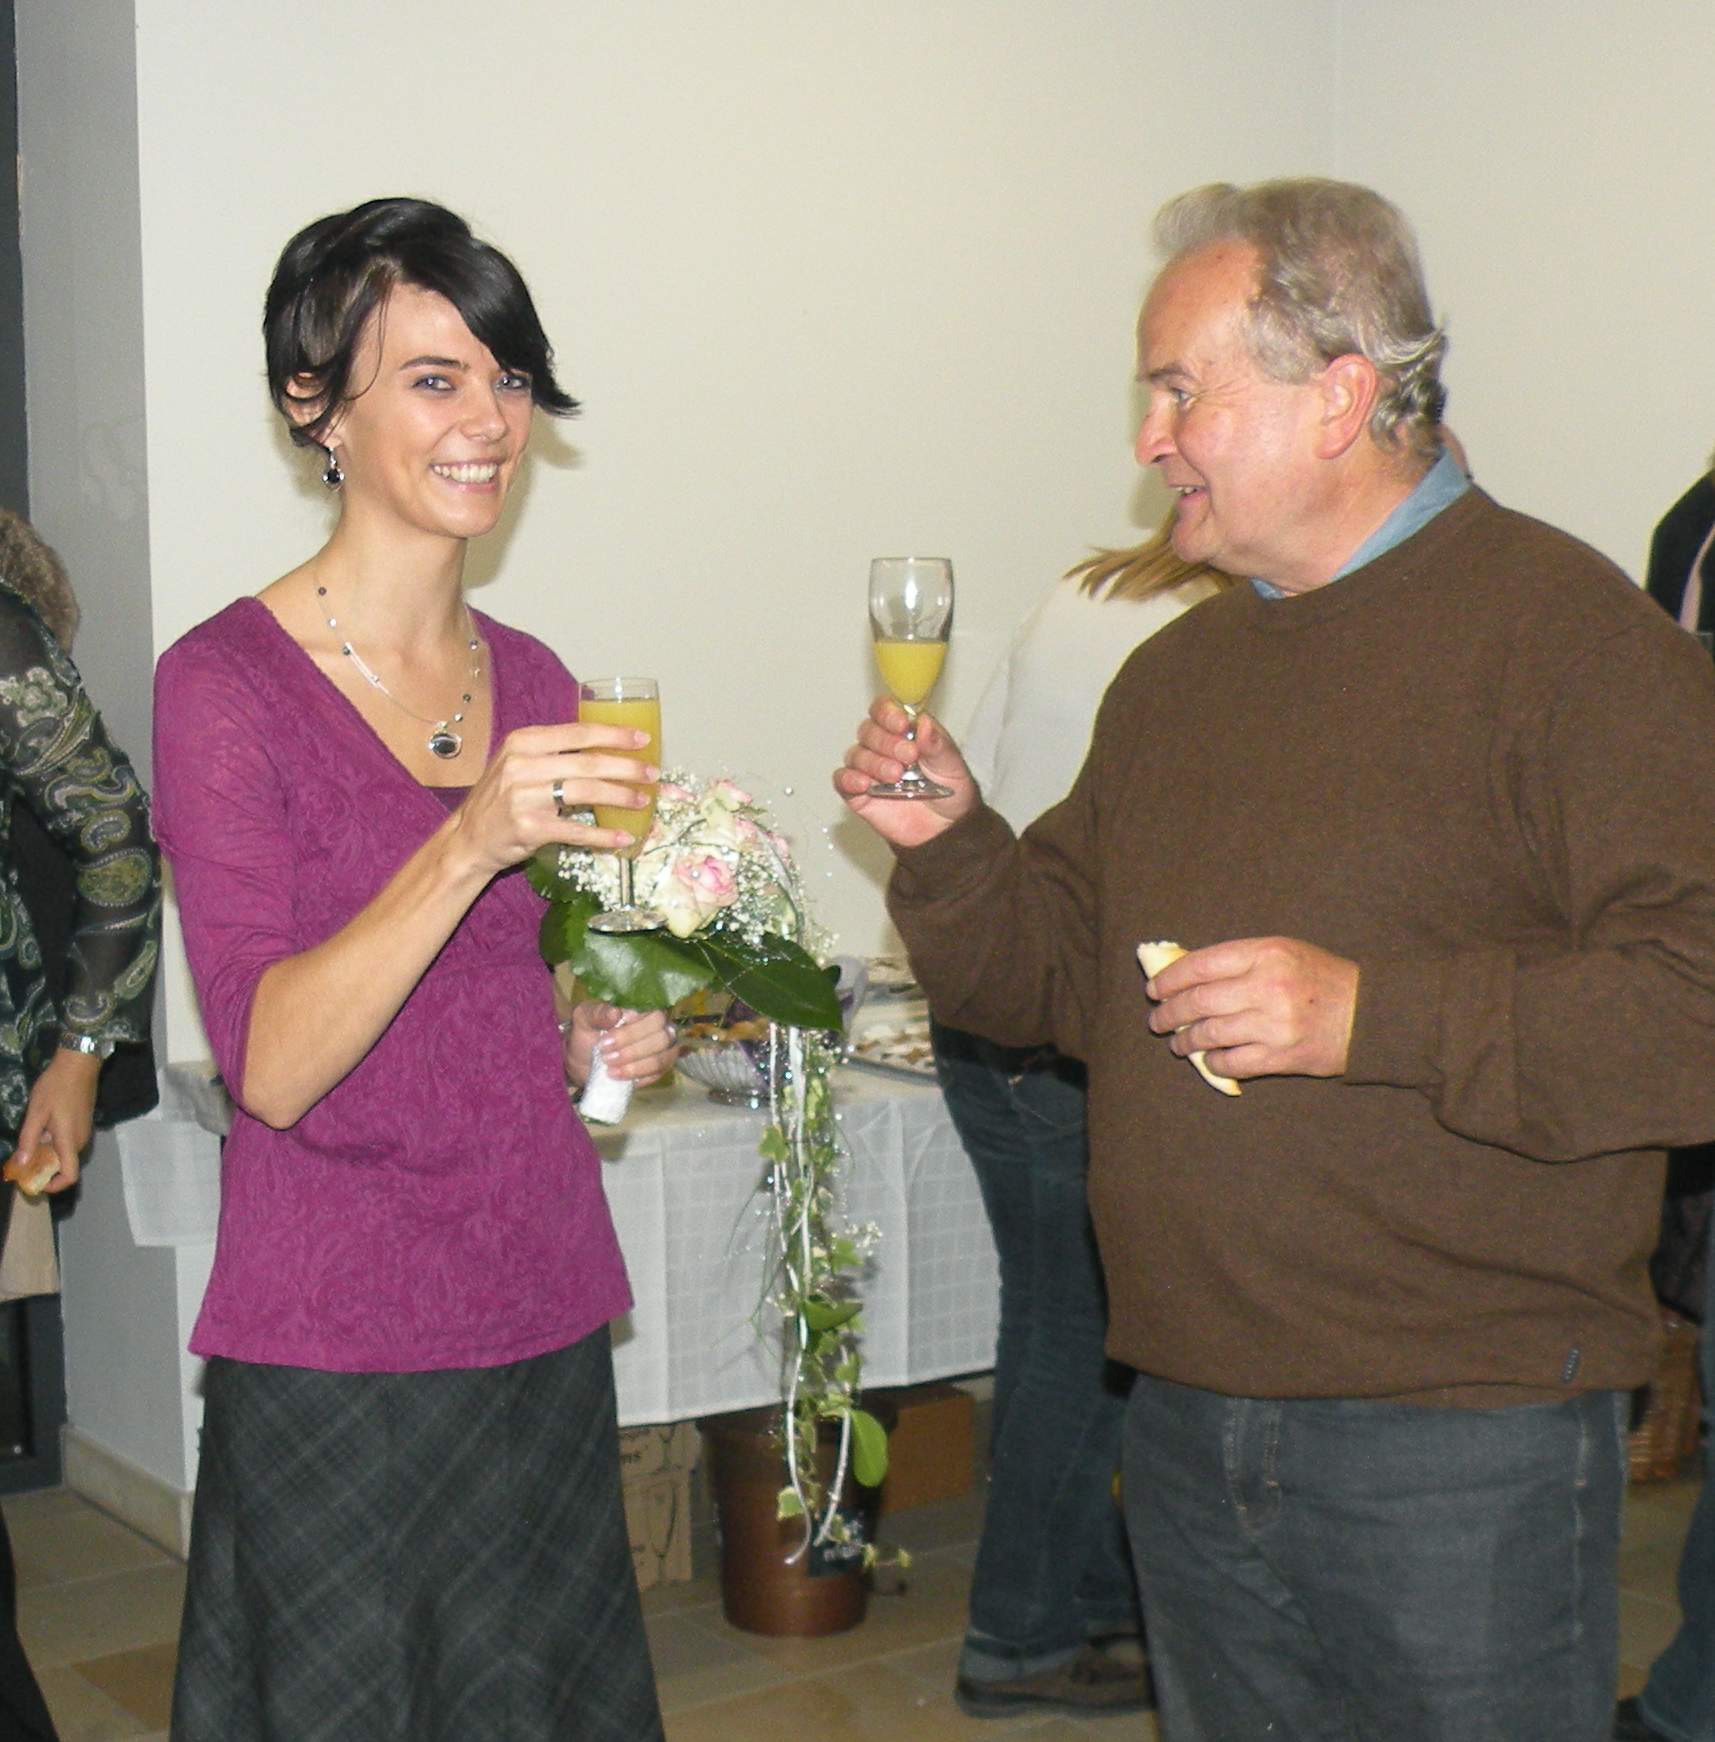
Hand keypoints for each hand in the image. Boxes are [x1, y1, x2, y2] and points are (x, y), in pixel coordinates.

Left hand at [5, 1046, 100, 1194]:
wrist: (79, 1064)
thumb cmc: (56, 1087)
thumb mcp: (36, 1113)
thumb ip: (28, 1140)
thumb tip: (21, 1164)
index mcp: (69, 1141)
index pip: (69, 1176)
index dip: (54, 1186)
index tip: (34, 1183)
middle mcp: (80, 1141)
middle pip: (64, 1165)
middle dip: (43, 1168)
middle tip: (22, 1160)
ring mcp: (84, 1131)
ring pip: (65, 1153)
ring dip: (47, 1154)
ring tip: (30, 1140)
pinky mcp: (84, 1123)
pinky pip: (68, 1142)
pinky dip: (54, 1143)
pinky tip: (43, 1127)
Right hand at [447, 722, 658, 880]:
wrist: (468, 837)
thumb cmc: (501, 798)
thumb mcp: (518, 763)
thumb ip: (553, 753)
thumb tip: (605, 749)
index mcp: (523, 742)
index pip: (578, 733)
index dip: (614, 735)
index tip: (642, 739)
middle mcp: (522, 765)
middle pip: (587, 762)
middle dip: (627, 767)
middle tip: (652, 773)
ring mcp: (524, 797)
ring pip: (585, 792)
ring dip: (620, 797)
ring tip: (642, 800)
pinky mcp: (529, 828)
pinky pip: (575, 830)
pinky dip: (602, 835)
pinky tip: (622, 837)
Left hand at [563, 1003, 680, 1091]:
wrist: (581, 1059)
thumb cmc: (588, 1032)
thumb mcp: (586, 1017)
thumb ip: (599, 1013)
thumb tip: (616, 1013)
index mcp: (646, 1013)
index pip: (655, 1020)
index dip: (632, 1033)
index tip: (605, 1043)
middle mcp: (661, 1031)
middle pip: (662, 1040)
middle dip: (633, 1052)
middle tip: (606, 1058)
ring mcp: (662, 1053)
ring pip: (661, 1060)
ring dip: (636, 1067)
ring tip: (610, 1070)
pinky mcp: (657, 1072)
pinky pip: (655, 1077)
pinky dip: (636, 1077)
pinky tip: (617, 1077)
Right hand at [832, 699, 977, 846]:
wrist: (945, 830)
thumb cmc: (949, 791)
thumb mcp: (952, 765)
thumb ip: (938, 744)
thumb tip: (924, 723)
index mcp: (904, 732)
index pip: (884, 710)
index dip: (888, 713)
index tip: (901, 724)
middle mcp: (882, 747)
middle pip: (868, 731)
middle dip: (886, 741)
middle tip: (909, 756)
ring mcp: (869, 770)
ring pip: (856, 754)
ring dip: (874, 762)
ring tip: (896, 775)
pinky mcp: (858, 794)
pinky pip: (842, 780)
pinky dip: (849, 779)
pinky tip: (864, 784)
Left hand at [1145, 937, 1357, 1080]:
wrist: (1372, 1015)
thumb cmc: (1321, 979)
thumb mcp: (1283, 952)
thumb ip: (1239, 960)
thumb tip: (1185, 975)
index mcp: (1266, 953)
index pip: (1200, 965)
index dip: (1170, 979)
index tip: (1155, 990)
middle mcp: (1267, 987)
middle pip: (1199, 1001)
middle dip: (1169, 1014)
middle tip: (1157, 1021)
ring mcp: (1274, 1025)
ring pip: (1209, 1035)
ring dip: (1186, 1041)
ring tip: (1178, 1043)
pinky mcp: (1282, 1057)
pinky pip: (1231, 1063)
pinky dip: (1213, 1063)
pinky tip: (1209, 1059)